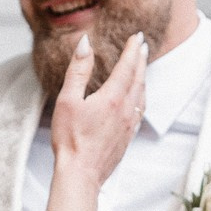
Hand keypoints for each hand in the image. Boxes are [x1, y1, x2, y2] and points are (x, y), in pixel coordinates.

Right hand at [50, 32, 147, 188]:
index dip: (132, 49)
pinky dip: (141, 97)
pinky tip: (138, 99)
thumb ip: (78, 69)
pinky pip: (140, 111)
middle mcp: (126, 110)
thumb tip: (85, 43)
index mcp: (112, 98)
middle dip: (140, 60)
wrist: (81, 174)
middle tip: (142, 45)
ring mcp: (129, 125)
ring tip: (142, 67)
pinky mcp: (128, 137)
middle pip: (138, 78)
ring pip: (142, 95)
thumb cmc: (70, 139)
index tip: (136, 36)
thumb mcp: (67, 100)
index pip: (127, 66)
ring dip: (143, 77)